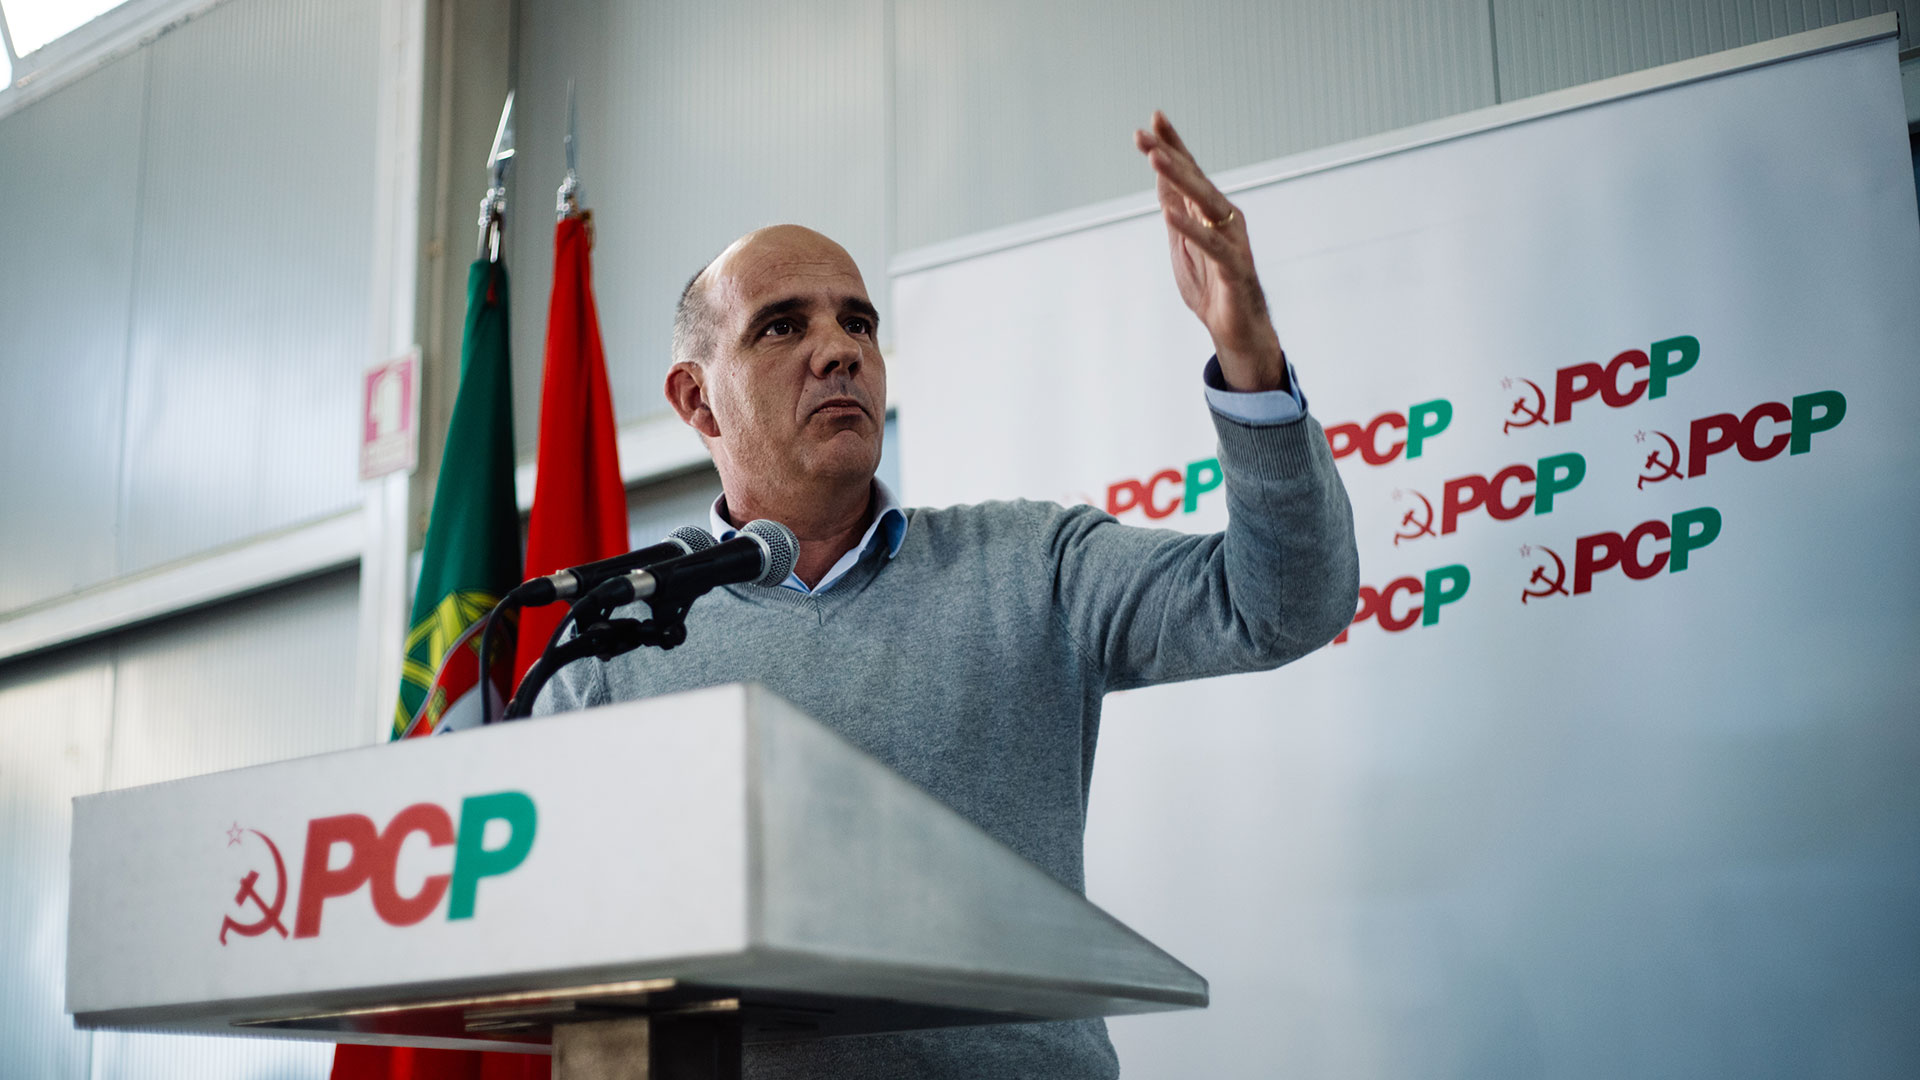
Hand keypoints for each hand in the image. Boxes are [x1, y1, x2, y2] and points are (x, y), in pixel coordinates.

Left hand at [1134, 111, 1285, 391]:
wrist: (1236, 330)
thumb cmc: (1212, 286)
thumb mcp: (1182, 243)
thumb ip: (1174, 209)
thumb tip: (1159, 176)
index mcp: (1209, 212)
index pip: (1190, 171)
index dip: (1173, 144)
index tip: (1153, 119)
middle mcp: (1224, 218)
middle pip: (1194, 180)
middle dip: (1168, 155)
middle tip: (1144, 135)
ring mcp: (1231, 240)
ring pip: (1204, 203)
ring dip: (1179, 180)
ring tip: (1155, 160)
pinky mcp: (1234, 267)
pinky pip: (1211, 244)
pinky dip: (1190, 229)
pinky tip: (1170, 213)